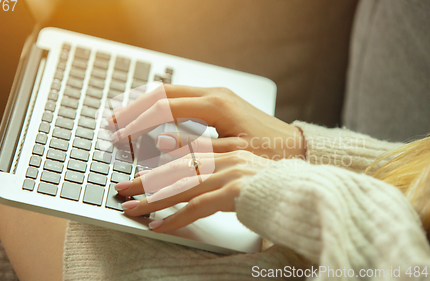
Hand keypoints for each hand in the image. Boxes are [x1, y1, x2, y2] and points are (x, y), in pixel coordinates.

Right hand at [107, 84, 305, 159]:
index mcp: (215, 104)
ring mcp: (216, 95)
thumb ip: (193, 147)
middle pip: (162, 93)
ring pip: (170, 93)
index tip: (118, 134)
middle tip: (110, 122)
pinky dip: (160, 107)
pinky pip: (182, 99)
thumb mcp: (230, 153)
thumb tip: (157, 140)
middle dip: (134, 108)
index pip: (164, 107)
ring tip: (123, 118)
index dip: (137, 121)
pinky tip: (151, 118)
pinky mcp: (218, 103)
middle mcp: (213, 94)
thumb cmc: (270, 153)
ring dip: (145, 105)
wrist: (295, 147)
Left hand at [115, 151, 271, 232]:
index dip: (157, 163)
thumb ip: (220, 166)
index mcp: (228, 148)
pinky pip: (197, 206)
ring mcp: (229, 173)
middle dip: (145, 181)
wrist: (307, 187)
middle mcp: (226, 157)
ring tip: (131, 210)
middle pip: (176, 168)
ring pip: (181, 186)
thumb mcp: (245, 167)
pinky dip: (175, 218)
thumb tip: (192, 173)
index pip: (185, 153)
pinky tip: (159, 227)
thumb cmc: (277, 181)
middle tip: (122, 189)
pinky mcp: (234, 192)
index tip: (138, 171)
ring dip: (152, 200)